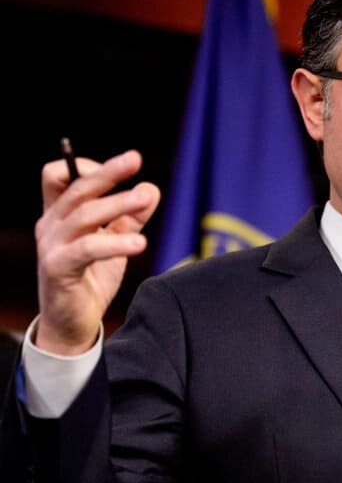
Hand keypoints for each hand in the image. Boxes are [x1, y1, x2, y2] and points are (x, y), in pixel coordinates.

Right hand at [35, 149, 159, 354]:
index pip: (62, 176)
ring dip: (116, 203)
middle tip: (135, 159)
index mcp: (60, 214)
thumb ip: (132, 218)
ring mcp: (52, 246)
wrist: (72, 323)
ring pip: (83, 215)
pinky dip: (115, 243)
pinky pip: (87, 249)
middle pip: (75, 188)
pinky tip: (140, 244)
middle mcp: (51, 225)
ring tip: (144, 198)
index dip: (93, 168)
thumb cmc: (92, 279)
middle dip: (107, 172)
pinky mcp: (58, 268)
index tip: (127, 166)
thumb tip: (150, 188)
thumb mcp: (116, 243)